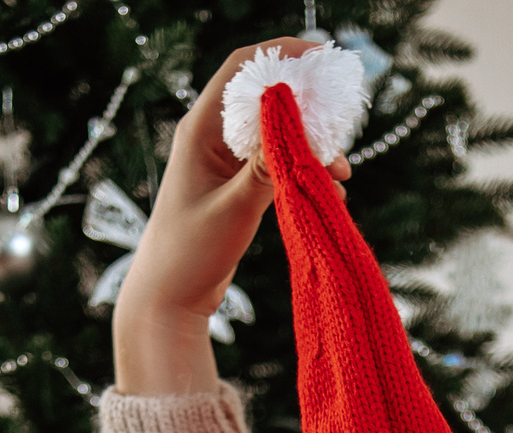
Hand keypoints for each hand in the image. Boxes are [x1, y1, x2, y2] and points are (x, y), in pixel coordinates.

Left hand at [113, 37, 352, 394]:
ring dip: (311, 145)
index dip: (281, 54)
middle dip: (308, 105)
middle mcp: (210, 137)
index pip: (241, 70)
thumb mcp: (233, 210)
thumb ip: (263, 169)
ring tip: (340, 172)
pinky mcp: (236, 184)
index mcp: (199, 130)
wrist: (169, 298)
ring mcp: (224, 161)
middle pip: (265, 97)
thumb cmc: (190, 254)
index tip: (321, 56)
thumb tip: (292, 126)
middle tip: (343, 124)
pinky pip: (277, 162)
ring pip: (277, 132)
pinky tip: (329, 192)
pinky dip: (303, 170)